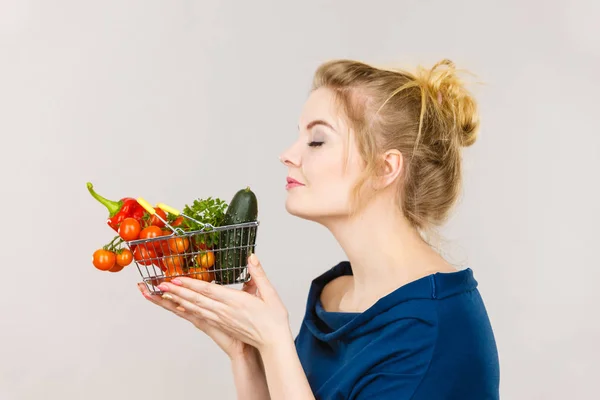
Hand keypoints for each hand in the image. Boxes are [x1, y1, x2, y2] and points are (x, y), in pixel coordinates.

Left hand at [153, 253, 290, 352]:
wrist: (273, 344)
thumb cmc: (273, 321)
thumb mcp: (270, 294)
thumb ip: (259, 275)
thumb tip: (251, 258)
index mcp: (236, 302)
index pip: (208, 290)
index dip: (190, 284)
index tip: (177, 278)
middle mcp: (225, 312)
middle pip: (197, 300)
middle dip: (177, 291)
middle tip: (161, 284)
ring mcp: (222, 320)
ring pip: (196, 308)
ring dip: (179, 300)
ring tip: (165, 294)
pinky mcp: (222, 326)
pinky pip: (201, 317)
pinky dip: (189, 311)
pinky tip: (181, 307)